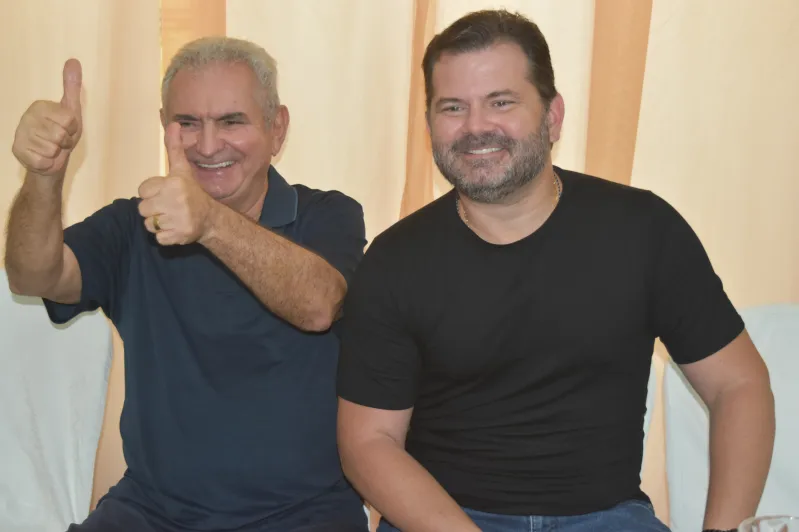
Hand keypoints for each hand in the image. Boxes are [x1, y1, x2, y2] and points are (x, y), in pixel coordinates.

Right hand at [12, 59, 82, 176]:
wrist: (50, 160)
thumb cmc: (62, 135)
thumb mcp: (71, 111)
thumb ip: (72, 87)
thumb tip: (74, 60)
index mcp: (40, 106)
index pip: (69, 120)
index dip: (73, 129)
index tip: (67, 129)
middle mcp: (26, 117)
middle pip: (60, 135)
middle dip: (65, 142)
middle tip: (60, 141)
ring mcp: (20, 134)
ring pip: (52, 149)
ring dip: (56, 153)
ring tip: (52, 148)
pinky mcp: (18, 151)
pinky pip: (43, 161)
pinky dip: (48, 163)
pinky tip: (43, 157)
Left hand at [138, 123, 213, 245]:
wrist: (210, 218)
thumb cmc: (191, 193)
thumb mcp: (182, 170)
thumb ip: (174, 148)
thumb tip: (174, 123)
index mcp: (173, 183)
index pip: (143, 191)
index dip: (152, 193)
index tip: (166, 194)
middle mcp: (175, 200)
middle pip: (142, 209)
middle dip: (153, 210)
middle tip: (169, 208)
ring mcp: (177, 219)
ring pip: (149, 224)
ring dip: (158, 224)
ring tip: (172, 218)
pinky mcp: (177, 236)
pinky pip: (158, 238)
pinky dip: (165, 237)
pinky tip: (176, 229)